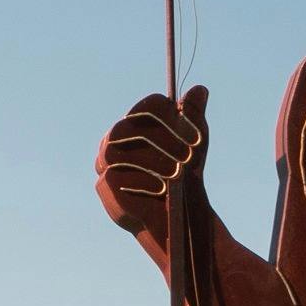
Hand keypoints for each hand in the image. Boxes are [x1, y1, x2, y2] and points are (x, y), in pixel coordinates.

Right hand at [95, 88, 209, 237]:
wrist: (178, 216)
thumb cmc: (184, 176)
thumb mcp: (195, 145)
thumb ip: (194, 117)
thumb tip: (199, 90)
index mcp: (139, 123)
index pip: (149, 106)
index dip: (170, 116)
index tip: (192, 133)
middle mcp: (116, 139)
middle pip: (128, 125)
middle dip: (163, 140)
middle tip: (188, 155)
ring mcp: (106, 163)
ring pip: (118, 150)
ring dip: (153, 161)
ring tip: (177, 174)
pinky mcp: (105, 187)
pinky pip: (115, 175)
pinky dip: (143, 181)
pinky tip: (161, 189)